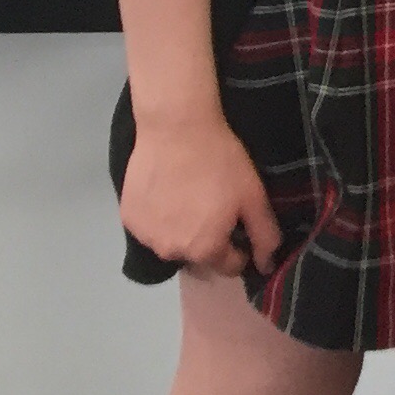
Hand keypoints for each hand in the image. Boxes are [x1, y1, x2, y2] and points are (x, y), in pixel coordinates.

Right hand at [121, 103, 280, 278]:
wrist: (176, 128)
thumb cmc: (219, 161)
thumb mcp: (253, 196)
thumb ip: (264, 236)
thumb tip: (266, 266)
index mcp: (204, 250)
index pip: (228, 266)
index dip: (239, 247)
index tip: (238, 222)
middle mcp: (172, 251)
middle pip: (198, 254)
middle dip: (209, 236)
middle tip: (212, 202)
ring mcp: (146, 236)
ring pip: (172, 241)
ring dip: (182, 228)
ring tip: (188, 195)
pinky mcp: (129, 218)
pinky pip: (150, 227)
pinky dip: (160, 217)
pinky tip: (166, 192)